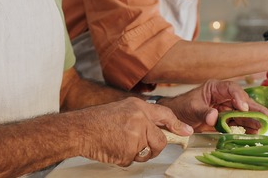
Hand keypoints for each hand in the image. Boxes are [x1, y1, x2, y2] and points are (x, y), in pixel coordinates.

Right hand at [75, 97, 191, 166]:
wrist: (80, 129)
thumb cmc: (97, 121)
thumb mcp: (122, 110)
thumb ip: (140, 118)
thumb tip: (156, 130)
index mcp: (138, 107)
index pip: (165, 115)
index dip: (177, 124)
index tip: (187, 131)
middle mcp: (140, 119)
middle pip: (159, 141)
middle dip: (153, 148)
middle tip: (141, 148)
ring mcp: (135, 135)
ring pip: (145, 152)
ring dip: (134, 153)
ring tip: (118, 143)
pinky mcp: (129, 150)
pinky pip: (132, 160)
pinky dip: (122, 158)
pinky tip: (112, 148)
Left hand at [162, 80, 267, 132]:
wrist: (178, 116)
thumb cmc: (183, 107)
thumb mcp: (191, 108)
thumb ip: (203, 112)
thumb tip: (214, 117)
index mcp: (216, 88)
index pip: (231, 89)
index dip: (239, 97)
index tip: (242, 107)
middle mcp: (224, 96)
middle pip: (243, 101)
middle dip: (255, 109)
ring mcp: (226, 107)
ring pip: (244, 112)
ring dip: (254, 120)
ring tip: (265, 127)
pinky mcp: (227, 118)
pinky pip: (239, 122)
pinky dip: (247, 127)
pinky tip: (254, 133)